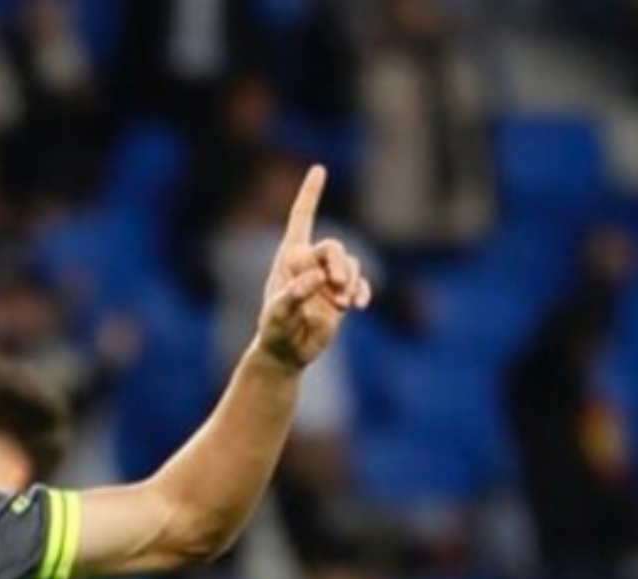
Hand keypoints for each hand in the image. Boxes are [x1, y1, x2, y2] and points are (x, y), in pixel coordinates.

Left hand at [255, 165, 371, 370]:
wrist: (287, 351)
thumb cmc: (274, 329)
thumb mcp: (277, 314)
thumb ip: (293, 295)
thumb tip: (318, 279)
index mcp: (290, 257)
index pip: (302, 219)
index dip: (310, 194)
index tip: (319, 169)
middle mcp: (311, 263)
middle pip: (333, 247)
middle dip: (339, 262)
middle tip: (338, 285)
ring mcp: (329, 279)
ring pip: (350, 264)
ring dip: (351, 280)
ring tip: (344, 304)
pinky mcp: (342, 295)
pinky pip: (360, 284)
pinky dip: (363, 291)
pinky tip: (360, 305)